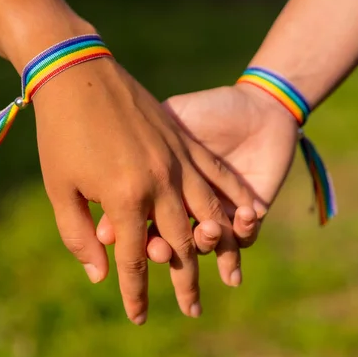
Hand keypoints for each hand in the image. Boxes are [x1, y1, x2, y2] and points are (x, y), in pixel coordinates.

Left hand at [34, 60, 255, 323]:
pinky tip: (249, 219)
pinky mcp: (186, 142)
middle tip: (192, 311)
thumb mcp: (60, 188)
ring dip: (220, 250)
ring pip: (208, 215)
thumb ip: (79, 236)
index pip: (133, 260)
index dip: (136, 293)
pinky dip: (236, 200)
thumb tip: (99, 275)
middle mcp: (159, 185)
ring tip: (231, 278)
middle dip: (186, 282)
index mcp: (124, 199)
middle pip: (180, 245)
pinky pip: (219, 177)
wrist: (78, 72)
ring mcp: (177, 161)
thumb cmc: (60, 133)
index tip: (138, 318)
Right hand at [97, 83, 297, 261]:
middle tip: (161, 252)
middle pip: (172, 242)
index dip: (127, 231)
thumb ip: (144, 137)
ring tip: (207, 229)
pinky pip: (245, 235)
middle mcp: (187, 208)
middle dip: (165, 252)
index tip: (113, 236)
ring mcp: (218, 215)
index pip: (140, 220)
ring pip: (208, 244)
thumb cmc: (207, 109)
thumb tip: (102, 172)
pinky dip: (243, 231)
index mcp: (162, 189)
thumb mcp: (169, 119)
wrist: (255, 105)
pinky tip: (243, 214)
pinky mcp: (249, 215)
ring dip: (206, 242)